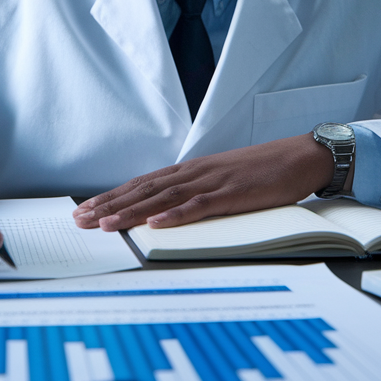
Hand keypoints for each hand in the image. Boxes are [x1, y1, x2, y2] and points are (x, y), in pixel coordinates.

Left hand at [72, 134, 346, 230]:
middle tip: (81, 219)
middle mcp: (194, 173)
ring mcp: (212, 182)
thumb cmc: (261, 171)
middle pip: (143, 190)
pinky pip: (200, 206)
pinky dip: (176, 215)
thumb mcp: (220, 181)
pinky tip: (156, 223)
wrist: (299, 156)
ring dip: (132, 211)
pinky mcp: (232, 193)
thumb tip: (165, 210)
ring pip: (163, 198)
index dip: (112, 197)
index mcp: (189, 171)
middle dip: (110, 205)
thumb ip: (194, 193)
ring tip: (106, 224)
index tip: (86, 209)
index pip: (142, 184)